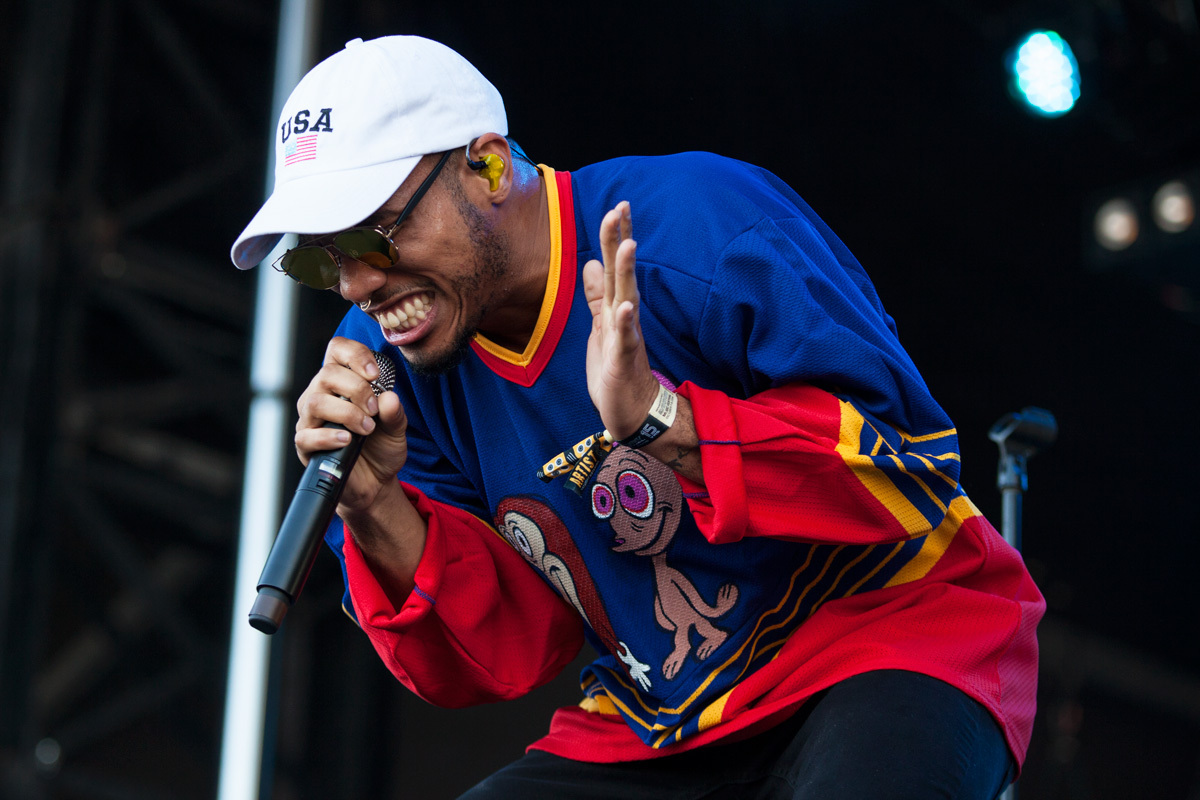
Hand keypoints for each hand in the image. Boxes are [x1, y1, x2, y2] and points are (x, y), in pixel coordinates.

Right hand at [295, 337, 408, 513]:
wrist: (375, 482)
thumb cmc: (381, 447)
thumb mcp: (397, 429)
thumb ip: (395, 413)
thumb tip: (389, 398)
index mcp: (342, 382)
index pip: (337, 350)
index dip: (355, 354)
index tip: (374, 374)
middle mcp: (321, 395)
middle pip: (327, 374)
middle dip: (357, 389)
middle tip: (374, 410)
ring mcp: (310, 420)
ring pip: (315, 402)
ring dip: (346, 413)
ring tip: (366, 428)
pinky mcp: (305, 445)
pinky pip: (307, 435)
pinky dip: (329, 436)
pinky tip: (347, 440)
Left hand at [583, 202, 661, 440]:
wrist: (632, 409)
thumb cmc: (615, 369)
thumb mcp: (600, 328)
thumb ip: (596, 297)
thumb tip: (589, 263)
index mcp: (616, 308)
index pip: (614, 267)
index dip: (615, 238)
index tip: (618, 207)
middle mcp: (624, 316)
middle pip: (621, 273)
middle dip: (620, 241)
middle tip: (620, 208)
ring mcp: (626, 337)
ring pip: (627, 298)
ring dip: (627, 272)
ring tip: (628, 245)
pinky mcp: (624, 360)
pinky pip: (626, 338)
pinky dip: (625, 321)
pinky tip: (624, 306)